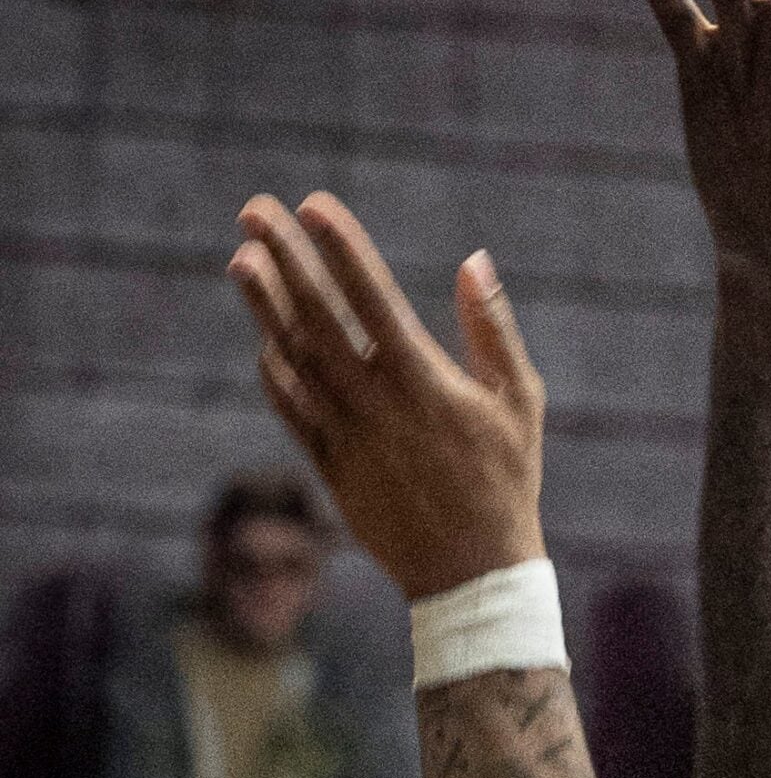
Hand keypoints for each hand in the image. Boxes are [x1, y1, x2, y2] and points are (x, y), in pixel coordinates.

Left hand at [231, 197, 546, 603]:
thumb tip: (474, 261)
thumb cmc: (508, 481)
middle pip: (318, 316)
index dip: (340, 248)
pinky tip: (266, 339)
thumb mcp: (521, 401)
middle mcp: (375, 403)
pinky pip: (290, 409)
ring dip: (265, 306)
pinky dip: (274, 371)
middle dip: (285, 258)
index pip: (371, 297)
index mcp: (425, 381)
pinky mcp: (330, 468)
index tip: (313, 203)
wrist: (471, 573)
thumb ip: (493, 329)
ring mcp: (346, 436)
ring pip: (293, 358)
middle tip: (253, 210)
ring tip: (241, 258)